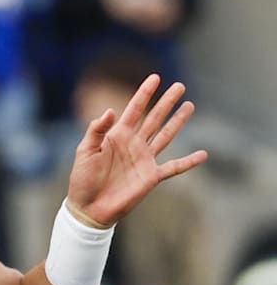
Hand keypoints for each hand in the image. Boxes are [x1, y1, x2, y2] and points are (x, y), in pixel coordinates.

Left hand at [66, 74, 206, 227]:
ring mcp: (144, 160)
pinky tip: (203, 154)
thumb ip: (96, 130)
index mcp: (117, 135)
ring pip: (165, 136)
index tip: (155, 77)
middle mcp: (133, 144)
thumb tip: (110, 111)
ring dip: (178, 122)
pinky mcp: (151, 177)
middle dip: (166, 102)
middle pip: (154, 118)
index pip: (134, 109)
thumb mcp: (84, 151)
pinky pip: (174, 167)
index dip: (144, 93)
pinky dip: (188, 162)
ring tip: (189, 105)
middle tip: (180, 86)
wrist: (88, 208)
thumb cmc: (82, 179)